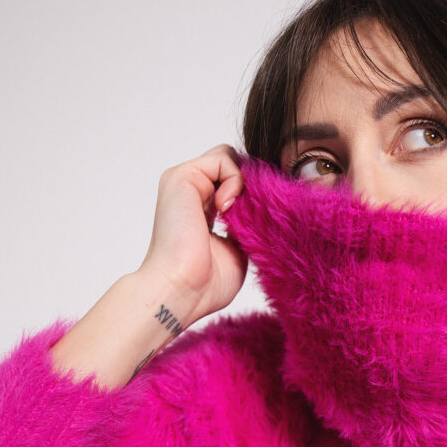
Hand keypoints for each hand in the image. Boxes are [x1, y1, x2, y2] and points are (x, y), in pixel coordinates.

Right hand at [138, 144, 248, 322]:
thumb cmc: (205, 283)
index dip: (252, 193)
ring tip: (235, 213)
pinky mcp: (182, 176)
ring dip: (242, 181)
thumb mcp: (237, 249)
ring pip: (227, 157)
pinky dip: (235, 179)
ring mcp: (185, 182)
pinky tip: (227, 208)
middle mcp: (190, 193)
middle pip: (231, 166)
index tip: (263, 216)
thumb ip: (246, 225)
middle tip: (254, 213)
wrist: (182, 289)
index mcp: (200, 210)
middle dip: (250, 184)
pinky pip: (223, 158)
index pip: (232, 182)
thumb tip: (264, 209)